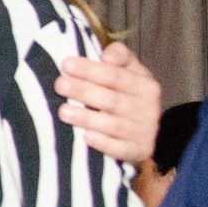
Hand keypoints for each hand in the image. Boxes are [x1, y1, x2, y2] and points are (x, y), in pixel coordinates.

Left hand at [56, 41, 160, 163]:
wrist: (143, 127)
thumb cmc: (127, 92)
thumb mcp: (129, 70)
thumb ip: (119, 56)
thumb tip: (107, 56)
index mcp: (145, 85)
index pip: (116, 76)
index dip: (91, 70)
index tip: (66, 64)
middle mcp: (148, 108)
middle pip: (112, 100)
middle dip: (84, 91)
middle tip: (59, 85)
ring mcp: (144, 131)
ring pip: (113, 125)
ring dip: (87, 118)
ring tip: (63, 111)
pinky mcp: (140, 150)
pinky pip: (121, 149)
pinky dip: (104, 144)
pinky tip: (86, 137)